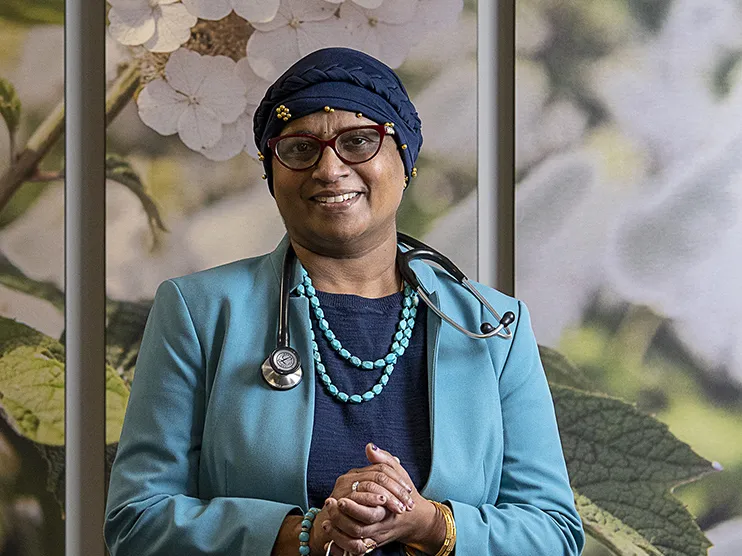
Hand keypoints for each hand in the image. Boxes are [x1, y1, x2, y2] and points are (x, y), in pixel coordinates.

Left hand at [320, 444, 440, 554]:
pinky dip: (340, 541)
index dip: (352, 506)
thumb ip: (384, 460)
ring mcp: (376, 536)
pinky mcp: (371, 543)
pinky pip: (354, 548)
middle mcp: (382, 525)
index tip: (337, 498)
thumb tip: (369, 447)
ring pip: (355, 539)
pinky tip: (329, 528)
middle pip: (359, 527)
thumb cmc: (405, 494)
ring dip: (338, 530)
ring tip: (325, 519)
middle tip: (329, 505)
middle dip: (341, 518)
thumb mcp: (399, 474)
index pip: (370, 511)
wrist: (415, 520)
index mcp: (389, 509)